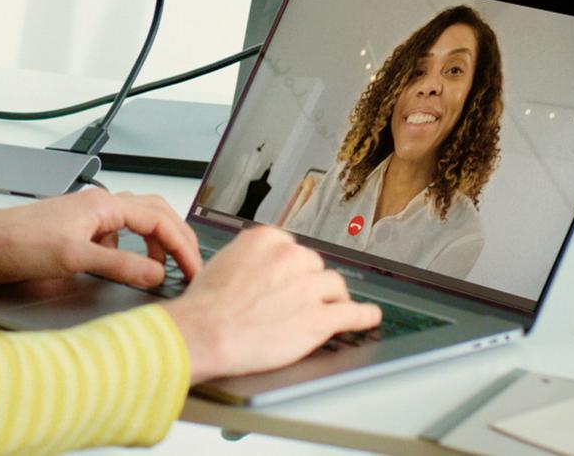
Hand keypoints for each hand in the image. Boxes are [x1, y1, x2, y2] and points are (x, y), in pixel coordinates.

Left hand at [0, 187, 200, 288]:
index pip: (159, 219)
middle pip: (154, 214)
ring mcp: (87, 219)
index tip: (194, 270)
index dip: (182, 245)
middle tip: (191, 268)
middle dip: (177, 239)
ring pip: (136, 224)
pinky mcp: (76, 233)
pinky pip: (116, 237)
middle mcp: (99, 206)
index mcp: (104, 204)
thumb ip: (120, 266)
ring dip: (156, 244)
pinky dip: (132, 252)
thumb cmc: (18, 242)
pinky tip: (125, 270)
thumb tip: (157, 274)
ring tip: (164, 270)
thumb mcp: (74, 258)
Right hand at [162, 226, 381, 383]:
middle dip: (309, 282)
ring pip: (334, 286)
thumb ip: (251, 259)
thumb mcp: (224, 262)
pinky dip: (363, 316)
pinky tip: (368, 316)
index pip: (293, 248)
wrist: (205, 333)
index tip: (293, 277)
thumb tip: (262, 266)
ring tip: (331, 307)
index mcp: (266, 239)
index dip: (292, 268)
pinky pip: (352, 314)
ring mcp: (307, 287)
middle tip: (298, 299)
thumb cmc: (206, 305)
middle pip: (315, 266)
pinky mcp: (318, 318)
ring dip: (331, 298)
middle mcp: (290, 257)